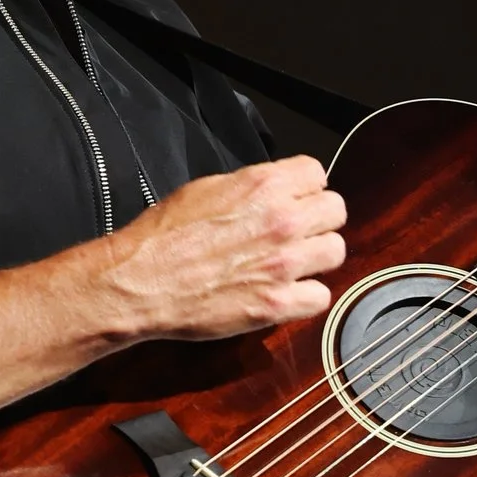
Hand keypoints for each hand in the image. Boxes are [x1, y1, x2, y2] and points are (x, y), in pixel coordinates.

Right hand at [98, 155, 347, 341]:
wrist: (140, 281)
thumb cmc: (164, 236)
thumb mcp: (207, 188)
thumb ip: (251, 187)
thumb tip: (274, 190)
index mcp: (264, 185)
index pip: (318, 174)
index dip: (305, 188)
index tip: (294, 201)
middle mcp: (282, 220)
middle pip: (336, 210)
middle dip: (318, 220)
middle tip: (297, 233)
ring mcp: (283, 263)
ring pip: (336, 251)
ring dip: (317, 257)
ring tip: (294, 263)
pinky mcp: (277, 303)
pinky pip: (320, 297)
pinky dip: (306, 297)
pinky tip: (286, 293)